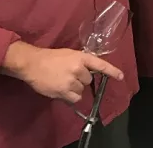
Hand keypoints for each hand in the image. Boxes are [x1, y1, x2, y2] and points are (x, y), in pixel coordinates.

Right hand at [1, 42, 123, 103]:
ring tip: (63, 82)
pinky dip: (71, 96)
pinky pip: (76, 98)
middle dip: (81, 79)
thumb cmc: (51, 58)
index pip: (100, 65)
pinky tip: (62, 90)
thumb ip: (80, 62)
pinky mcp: (64, 91)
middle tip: (69, 75)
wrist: (32, 64)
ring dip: (75, 88)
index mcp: (81, 57)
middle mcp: (78, 69)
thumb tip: (89, 71)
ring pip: (81, 90)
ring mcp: (71, 81)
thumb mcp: (69, 54)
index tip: (121, 77)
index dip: (112, 71)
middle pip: (89, 80)